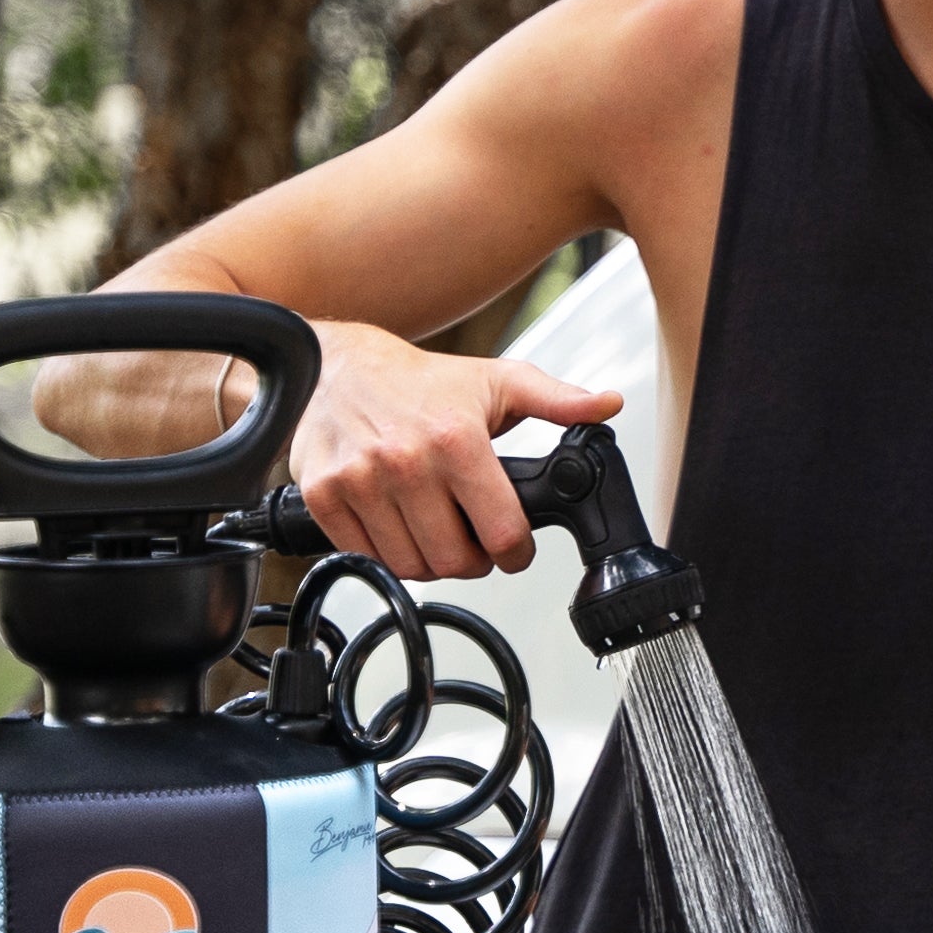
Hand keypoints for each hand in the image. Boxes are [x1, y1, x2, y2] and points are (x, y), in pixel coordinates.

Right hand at [288, 327, 619, 579]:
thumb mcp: (497, 381)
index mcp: (456, 439)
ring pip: (412, 567)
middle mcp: (406, 462)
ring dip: (430, 562)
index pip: (503, 534)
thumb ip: (557, 399)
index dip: (516, 553)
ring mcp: (360, 481)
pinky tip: (398, 526)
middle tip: (473, 539)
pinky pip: (366, 557)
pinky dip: (386, 554)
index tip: (514, 548)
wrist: (339, 365)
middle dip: (474, 560)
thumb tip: (607, 403)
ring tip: (435, 530)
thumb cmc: (422, 380)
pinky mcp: (325, 495)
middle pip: (456, 562)